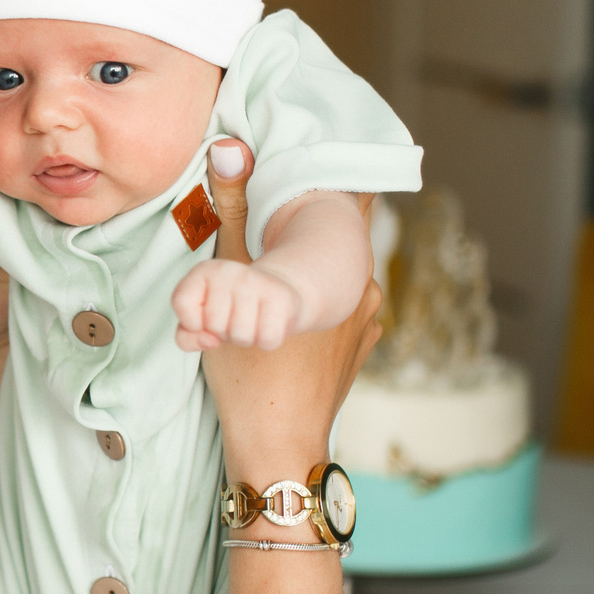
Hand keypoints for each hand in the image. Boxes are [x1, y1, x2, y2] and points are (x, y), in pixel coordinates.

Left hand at [173, 257, 304, 351]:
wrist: (278, 291)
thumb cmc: (231, 310)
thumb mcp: (199, 320)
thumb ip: (186, 336)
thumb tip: (210, 340)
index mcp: (203, 271)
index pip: (181, 302)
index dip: (192, 321)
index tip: (205, 316)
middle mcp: (229, 271)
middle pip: (214, 325)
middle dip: (223, 332)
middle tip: (234, 318)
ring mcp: (256, 282)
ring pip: (241, 336)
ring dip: (245, 338)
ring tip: (250, 320)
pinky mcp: (281, 297)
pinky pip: (267, 340)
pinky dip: (267, 341)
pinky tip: (267, 323)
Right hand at [195, 142, 382, 474]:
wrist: (276, 446)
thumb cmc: (251, 372)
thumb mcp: (228, 284)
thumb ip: (228, 212)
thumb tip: (230, 146)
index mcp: (345, 269)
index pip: (347, 202)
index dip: (328, 183)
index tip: (309, 171)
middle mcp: (365, 292)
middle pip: (331, 245)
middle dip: (297, 240)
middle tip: (264, 238)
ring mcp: (365, 327)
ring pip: (329, 283)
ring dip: (300, 280)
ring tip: (263, 288)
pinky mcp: (355, 355)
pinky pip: (333, 317)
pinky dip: (309, 315)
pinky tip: (280, 330)